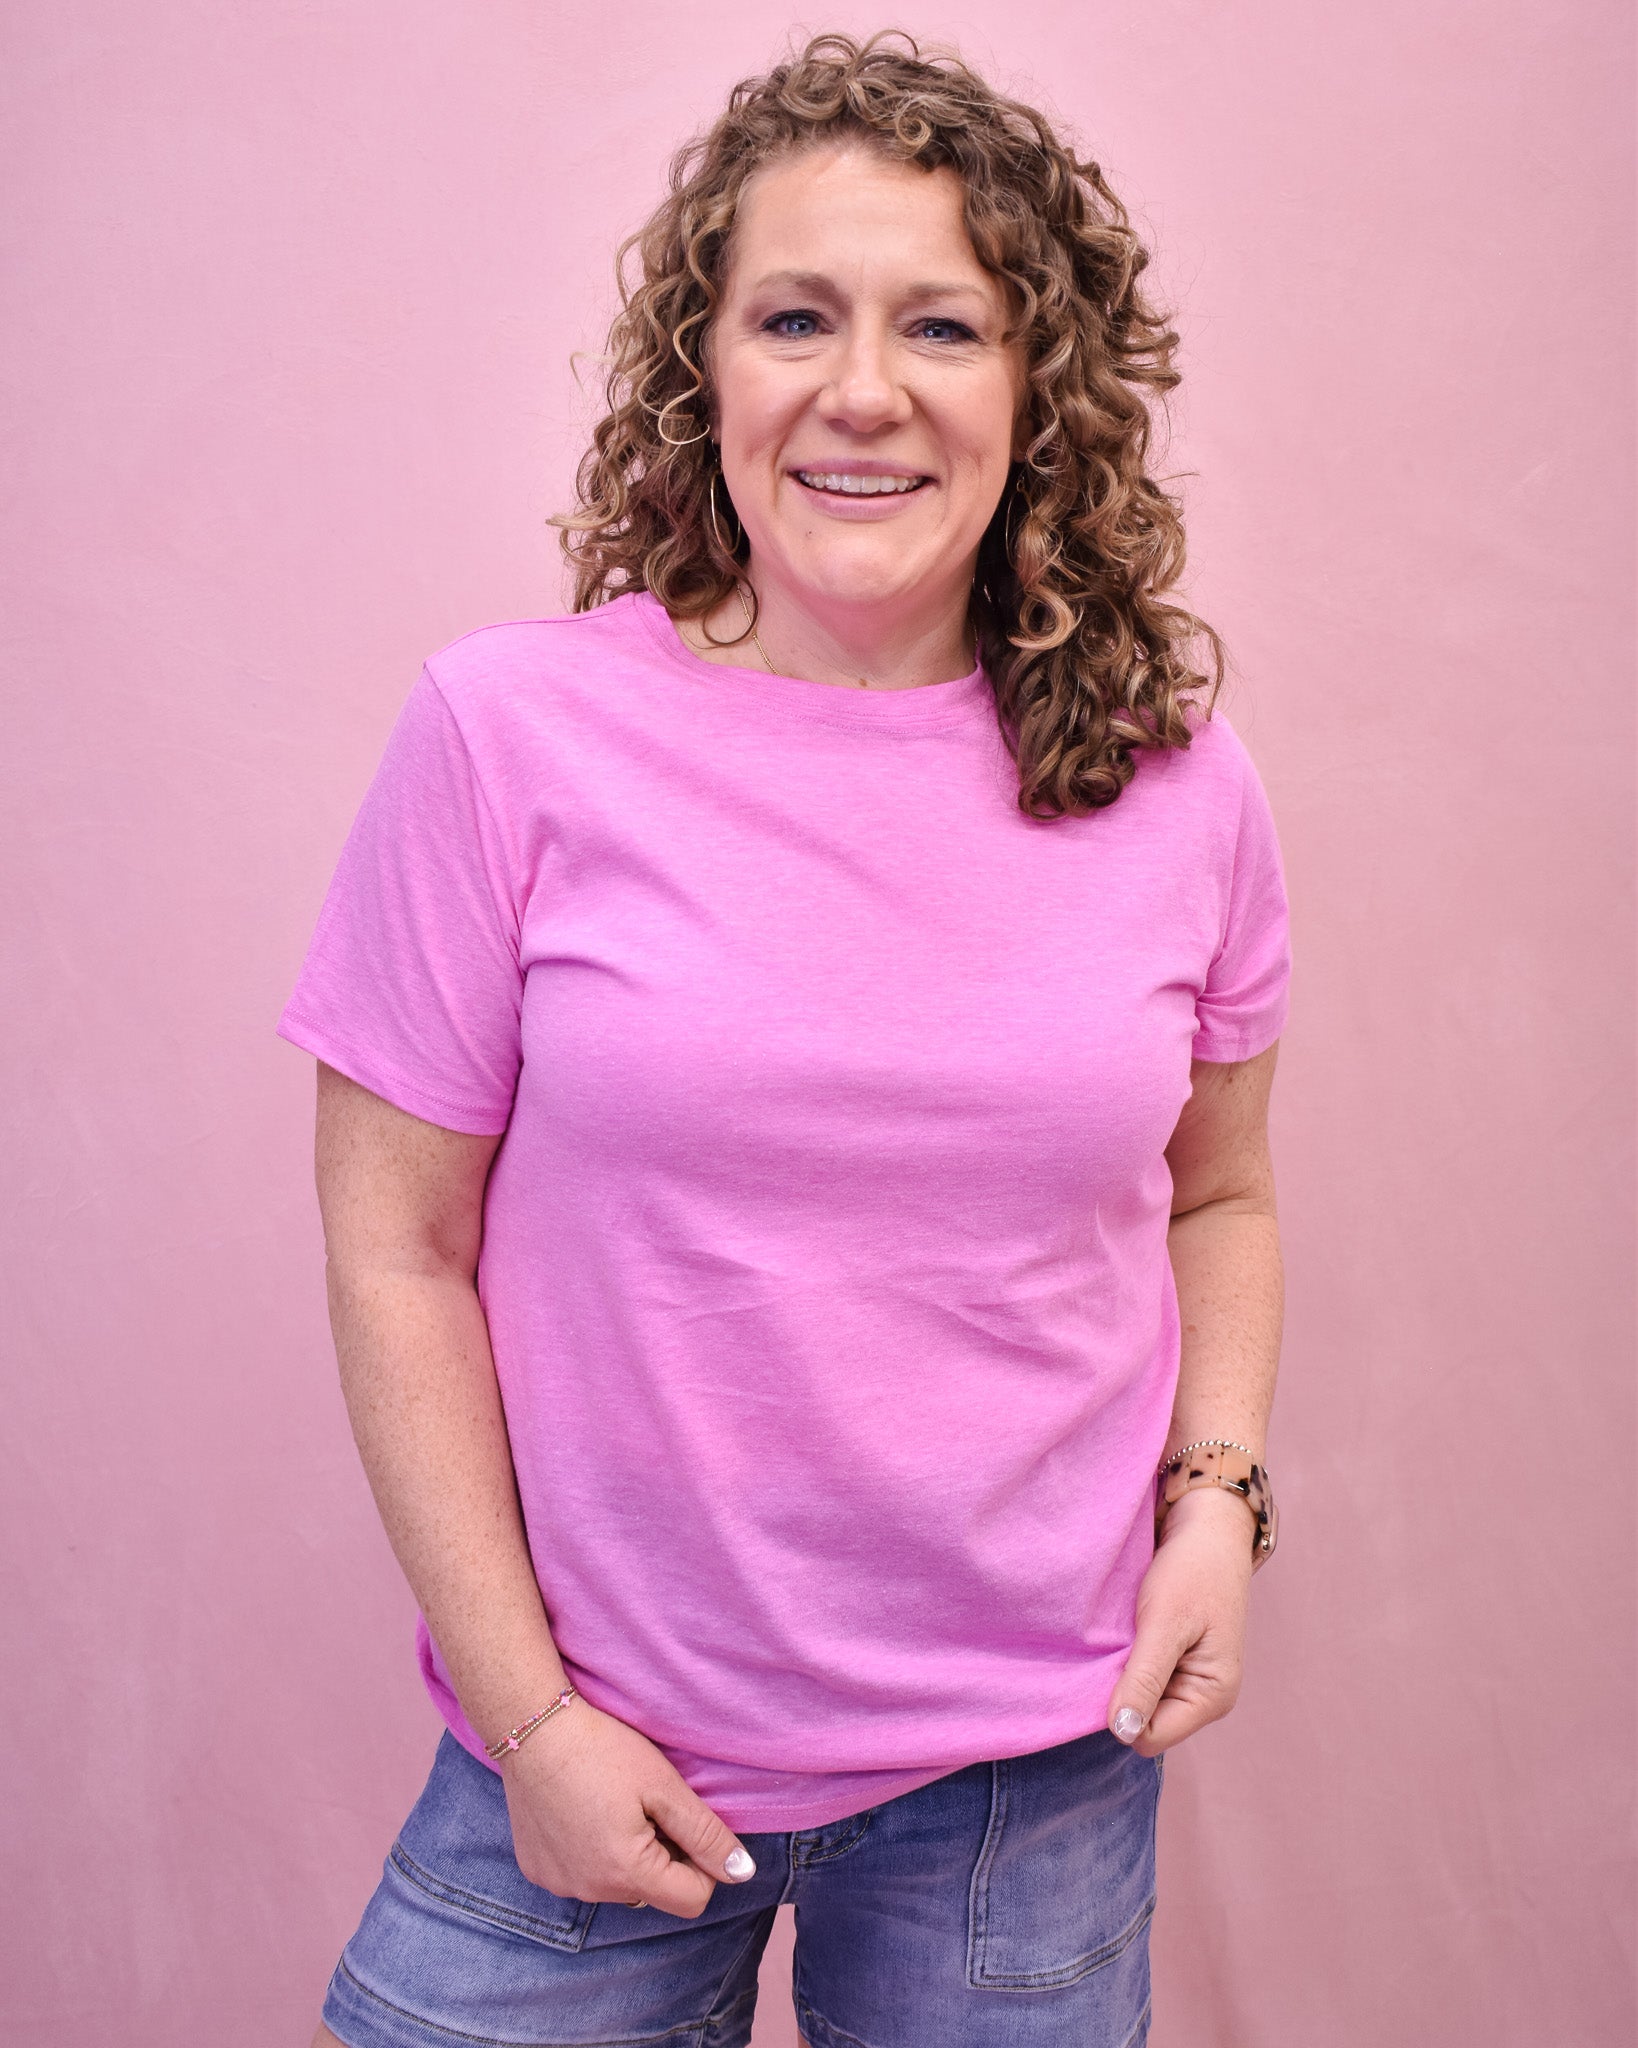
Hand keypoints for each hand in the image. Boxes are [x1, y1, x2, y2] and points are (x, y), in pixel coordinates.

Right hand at [497, 1695, 756, 1916]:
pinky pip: (582, 1875)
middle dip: (662, 1855)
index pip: (692, 1900)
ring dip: (627, 1855)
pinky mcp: (537, 1871)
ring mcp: (559, 1885)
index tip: (684, 1823)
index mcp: (627, 1874)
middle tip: (645, 1804)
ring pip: (618, 1884)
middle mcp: (590, 1892)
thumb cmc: (602, 1749)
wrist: (532, 1725)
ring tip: (611, 1803)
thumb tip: (742, 1873)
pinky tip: (581, 1810)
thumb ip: (706, 1834)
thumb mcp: (664, 1785)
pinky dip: (591, 1851)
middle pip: (653, 1892)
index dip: (702, 1863)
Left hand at [1106, 1485, 1255, 1756]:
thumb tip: (1121, 1732)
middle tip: (1113, 1646)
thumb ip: (1145, 1678)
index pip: (1147, 1737)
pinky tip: (1125, 1633)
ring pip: (1139, 1700)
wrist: (1208, 1527)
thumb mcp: (1164, 1622)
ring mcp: (1191, 1681)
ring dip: (1123, 1674)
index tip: (1106, 1667)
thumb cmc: (1192, 1570)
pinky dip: (1128, 1660)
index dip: (1119, 1711)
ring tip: (1121, 1635)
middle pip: (1142, 1723)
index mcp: (1211, 1697)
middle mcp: (1204, 1698)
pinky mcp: (1178, 1662)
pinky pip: (1143, 1678)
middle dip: (1121, 1693)